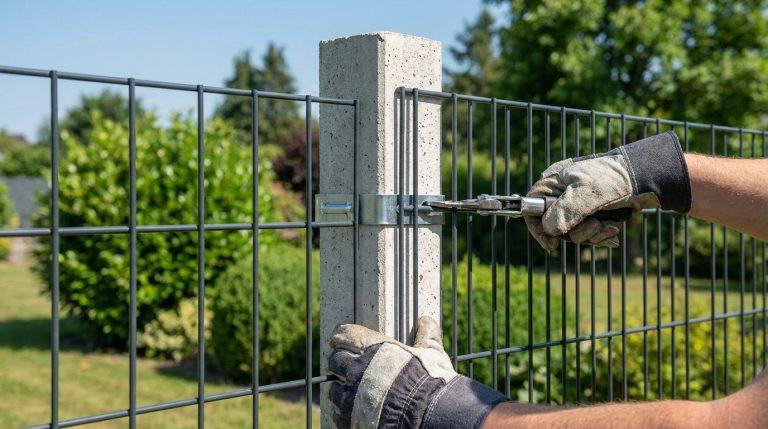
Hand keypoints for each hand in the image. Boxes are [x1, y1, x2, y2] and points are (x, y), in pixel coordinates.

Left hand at [327, 316, 505, 428]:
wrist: (427, 416)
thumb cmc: (430, 382)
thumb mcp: (433, 355)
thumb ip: (426, 337)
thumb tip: (426, 321)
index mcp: (374, 349)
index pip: (346, 335)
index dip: (342, 336)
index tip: (339, 339)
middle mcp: (357, 370)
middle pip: (335, 361)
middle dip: (340, 363)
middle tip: (348, 367)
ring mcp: (351, 396)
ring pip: (333, 389)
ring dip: (341, 389)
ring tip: (351, 393)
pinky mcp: (350, 420)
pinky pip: (336, 413)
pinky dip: (343, 412)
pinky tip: (353, 413)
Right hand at [525, 131, 690, 251]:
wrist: (646, 178)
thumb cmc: (616, 178)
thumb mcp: (589, 192)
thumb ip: (567, 210)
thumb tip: (549, 230)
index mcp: (554, 182)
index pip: (532, 208)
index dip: (538, 228)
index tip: (552, 245)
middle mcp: (561, 194)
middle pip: (554, 226)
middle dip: (577, 232)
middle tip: (596, 226)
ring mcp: (576, 205)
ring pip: (573, 233)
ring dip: (593, 234)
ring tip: (610, 226)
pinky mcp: (590, 214)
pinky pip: (587, 233)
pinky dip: (601, 235)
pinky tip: (613, 229)